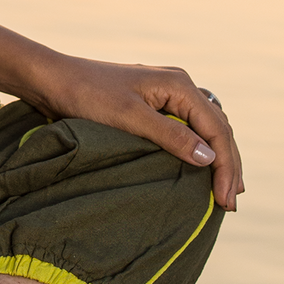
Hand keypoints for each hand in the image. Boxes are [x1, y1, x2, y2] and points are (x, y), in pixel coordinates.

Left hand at [15, 49, 244, 211]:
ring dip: (218, 159)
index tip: (225, 199)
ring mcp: (167, 96)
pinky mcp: (153, 106)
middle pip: (218, 128)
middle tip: (231, 202)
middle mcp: (179, 87)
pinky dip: (200, 151)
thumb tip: (209, 158)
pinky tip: (201, 169)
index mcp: (179, 85)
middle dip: (228, 165)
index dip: (225, 166)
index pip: (217, 129)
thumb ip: (170, 137)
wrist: (52, 81)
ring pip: (206, 129)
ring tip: (225, 191)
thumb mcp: (129, 119)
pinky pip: (188, 130)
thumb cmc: (87, 96)